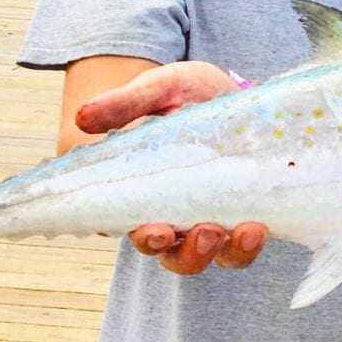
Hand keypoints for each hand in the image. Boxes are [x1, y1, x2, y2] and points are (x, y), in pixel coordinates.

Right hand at [73, 60, 269, 275]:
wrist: (228, 86)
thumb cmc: (181, 92)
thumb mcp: (156, 90)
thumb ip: (123, 104)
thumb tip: (82, 118)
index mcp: (139, 191)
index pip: (131, 227)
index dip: (145, 237)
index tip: (157, 230)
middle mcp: (170, 212)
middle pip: (171, 253)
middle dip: (187, 252)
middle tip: (205, 232)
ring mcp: (206, 216)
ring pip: (208, 254)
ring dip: (225, 252)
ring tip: (245, 231)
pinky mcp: (241, 212)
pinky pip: (242, 246)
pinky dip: (249, 244)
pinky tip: (259, 227)